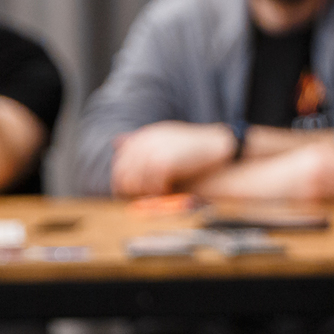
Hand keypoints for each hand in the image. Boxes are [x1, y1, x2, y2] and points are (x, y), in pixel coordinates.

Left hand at [110, 121, 236, 196]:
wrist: (218, 144)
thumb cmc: (194, 145)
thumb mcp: (166, 137)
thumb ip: (142, 140)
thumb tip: (116, 142)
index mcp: (144, 135)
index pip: (120, 161)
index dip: (122, 179)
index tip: (128, 192)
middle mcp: (145, 142)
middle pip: (123, 173)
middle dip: (130, 188)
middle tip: (142, 197)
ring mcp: (153, 152)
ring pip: (136, 181)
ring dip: (145, 191)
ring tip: (157, 195)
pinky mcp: (164, 163)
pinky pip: (152, 184)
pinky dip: (158, 191)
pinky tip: (167, 191)